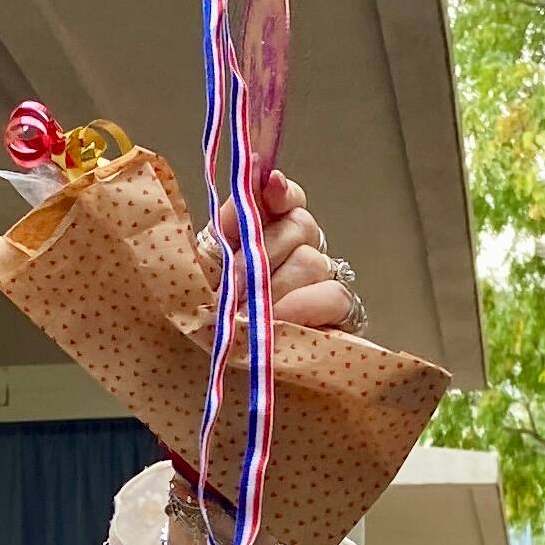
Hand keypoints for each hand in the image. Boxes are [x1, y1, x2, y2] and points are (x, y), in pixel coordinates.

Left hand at [213, 170, 357, 333]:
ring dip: (276, 288)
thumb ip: (230, 222)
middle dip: (261, 255)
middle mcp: (296, 250)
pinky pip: (335, 295)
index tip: (270, 187)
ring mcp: (320, 282)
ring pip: (312, 261)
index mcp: (261, 233)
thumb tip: (257, 170)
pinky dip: (305, 306)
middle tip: (233, 286)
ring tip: (249, 314)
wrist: (215, 374)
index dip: (280, 189)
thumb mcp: (205, 268)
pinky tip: (282, 320)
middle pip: (300, 225)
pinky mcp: (339, 317)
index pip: (284, 195)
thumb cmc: (207, 318)